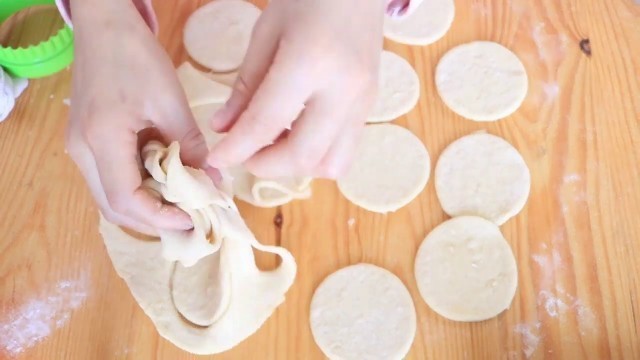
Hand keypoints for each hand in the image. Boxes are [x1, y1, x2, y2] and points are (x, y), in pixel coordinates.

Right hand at [65, 0, 206, 233]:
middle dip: (152, 220)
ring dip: (144, 206)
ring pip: (109, 196)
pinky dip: (136, 188)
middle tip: (189, 219)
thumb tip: (212, 181)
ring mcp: (78, 147)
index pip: (126, 199)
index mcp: (101, 139)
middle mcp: (81, 150)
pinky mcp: (84, 141)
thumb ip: (190, 146)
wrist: (104, 28)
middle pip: (113, 207)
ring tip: (180, 204)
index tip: (193, 219)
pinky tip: (163, 182)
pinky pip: (108, 178)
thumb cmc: (137, 58)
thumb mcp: (170, 102)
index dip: (160, 217)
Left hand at [207, 0, 384, 178]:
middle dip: (265, 165)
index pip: (266, 123)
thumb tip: (222, 129)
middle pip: (302, 155)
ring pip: (330, 164)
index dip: (236, 148)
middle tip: (244, 154)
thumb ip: (245, 86)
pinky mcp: (371, 107)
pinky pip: (345, 152)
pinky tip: (297, 135)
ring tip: (274, 144)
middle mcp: (343, 89)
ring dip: (295, 166)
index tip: (216, 159)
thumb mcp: (266, 32)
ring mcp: (364, 101)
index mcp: (309, 62)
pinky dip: (316, 156)